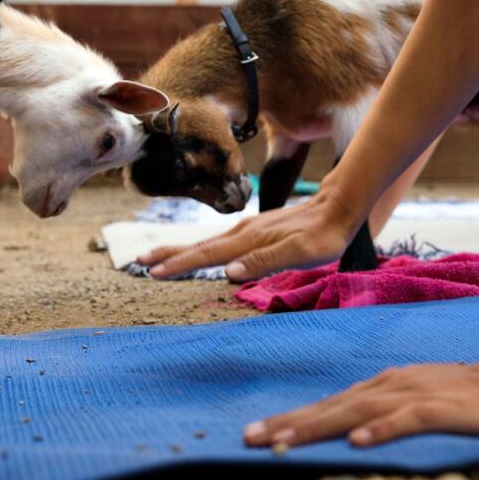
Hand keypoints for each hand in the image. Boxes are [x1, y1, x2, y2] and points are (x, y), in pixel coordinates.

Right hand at [138, 189, 357, 280]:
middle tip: (139, 262)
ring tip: (158, 256)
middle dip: (169, 255)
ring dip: (181, 250)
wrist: (339, 207)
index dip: (180, 265)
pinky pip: (221, 241)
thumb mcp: (301, 253)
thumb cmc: (324, 236)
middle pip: (199, 246)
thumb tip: (229, 273)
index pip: (208, 255)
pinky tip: (201, 252)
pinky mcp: (257, 230)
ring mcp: (249, 229)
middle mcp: (244, 232)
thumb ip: (266, 261)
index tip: (154, 272)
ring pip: (208, 242)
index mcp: (249, 240)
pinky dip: (203, 247)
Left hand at [243, 357, 478, 447]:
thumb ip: (383, 415)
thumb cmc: (467, 399)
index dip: (292, 419)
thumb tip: (344, 433)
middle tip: (250, 438)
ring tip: (285, 442)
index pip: (329, 406)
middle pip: (332, 407)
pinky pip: (407, 420)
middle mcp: (391, 386)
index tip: (255, 434)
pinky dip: (381, 429)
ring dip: (319, 425)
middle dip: (290, 423)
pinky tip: (358, 442)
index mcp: (383, 387)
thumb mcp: (417, 404)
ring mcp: (417, 395)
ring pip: (358, 411)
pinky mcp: (444, 408)